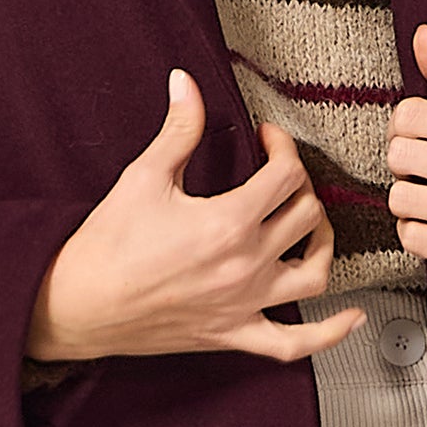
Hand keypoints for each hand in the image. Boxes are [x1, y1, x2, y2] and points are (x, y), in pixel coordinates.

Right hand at [26, 71, 366, 365]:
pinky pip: (293, 344)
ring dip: (325, 243)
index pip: (286, 175)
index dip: (283, 147)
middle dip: (299, 184)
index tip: (267, 138)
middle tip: (277, 173)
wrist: (75, 306)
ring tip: (314, 224)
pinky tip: (351, 317)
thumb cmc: (105, 245)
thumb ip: (178, 129)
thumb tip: (186, 82)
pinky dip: (330, 334)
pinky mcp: (233, 334)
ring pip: (316, 273)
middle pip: (307, 216)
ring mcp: (244, 304)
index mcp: (228, 222)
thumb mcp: (144, 177)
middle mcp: (246, 265)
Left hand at [386, 23, 426, 283]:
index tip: (418, 138)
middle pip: (398, 157)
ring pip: (401, 199)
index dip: (402, 128)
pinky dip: (417, 233)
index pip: (407, 116)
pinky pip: (412, 238)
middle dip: (404, 166)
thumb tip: (422, 34)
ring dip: (408, 202)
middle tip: (425, 172)